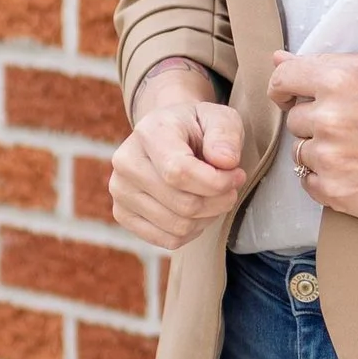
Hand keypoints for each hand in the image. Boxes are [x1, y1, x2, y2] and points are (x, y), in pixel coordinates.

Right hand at [109, 75, 247, 247]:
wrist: (168, 134)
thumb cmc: (197, 127)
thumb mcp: (219, 118)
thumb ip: (225, 134)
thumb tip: (226, 161)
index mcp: (148, 133)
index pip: (179, 173)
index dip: (216, 183)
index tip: (237, 176)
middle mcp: (126, 162)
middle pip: (183, 204)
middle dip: (218, 201)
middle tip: (230, 189)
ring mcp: (120, 191)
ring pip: (178, 226)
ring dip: (207, 217)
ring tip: (213, 197)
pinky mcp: (122, 213)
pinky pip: (168, 240)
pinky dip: (192, 231)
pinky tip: (197, 211)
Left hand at [268, 50, 357, 225]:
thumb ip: (326, 62)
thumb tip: (277, 57)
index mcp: (338, 81)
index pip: (282, 79)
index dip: (284, 88)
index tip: (293, 97)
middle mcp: (329, 119)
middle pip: (293, 119)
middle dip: (315, 122)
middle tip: (350, 128)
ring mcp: (330, 158)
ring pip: (300, 152)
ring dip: (321, 152)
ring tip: (356, 152)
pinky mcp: (334, 191)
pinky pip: (307, 182)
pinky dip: (325, 179)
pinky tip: (353, 172)